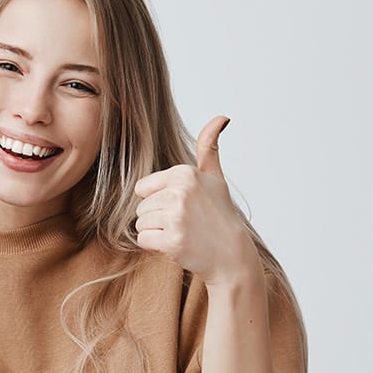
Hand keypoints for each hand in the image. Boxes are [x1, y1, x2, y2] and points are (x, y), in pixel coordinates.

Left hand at [133, 116, 259, 286]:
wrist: (232, 255)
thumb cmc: (220, 215)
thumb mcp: (214, 178)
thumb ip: (209, 147)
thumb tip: (221, 117)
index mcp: (184, 173)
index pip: (143, 188)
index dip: (158, 200)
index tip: (182, 206)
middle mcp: (180, 192)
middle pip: (141, 208)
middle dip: (157, 218)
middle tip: (184, 223)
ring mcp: (176, 217)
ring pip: (140, 224)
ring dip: (156, 233)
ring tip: (181, 233)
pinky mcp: (172, 241)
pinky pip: (143, 240)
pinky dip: (156, 247)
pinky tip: (177, 245)